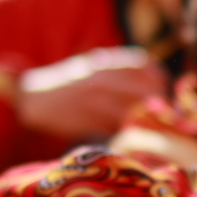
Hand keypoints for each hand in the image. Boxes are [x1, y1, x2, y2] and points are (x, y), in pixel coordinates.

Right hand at [13, 49, 165, 142]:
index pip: (149, 67)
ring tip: (147, 127)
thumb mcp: (94, 66)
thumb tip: (157, 83)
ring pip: (135, 112)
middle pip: (148, 91)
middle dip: (160, 105)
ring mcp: (95, 99)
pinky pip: (117, 128)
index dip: (162, 81)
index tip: (163, 92)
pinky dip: (127, 132)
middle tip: (161, 115)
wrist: (33, 98)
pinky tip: (128, 134)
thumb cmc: (69, 83)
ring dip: (146, 122)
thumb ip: (121, 71)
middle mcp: (102, 78)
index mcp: (106, 62)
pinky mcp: (87, 120)